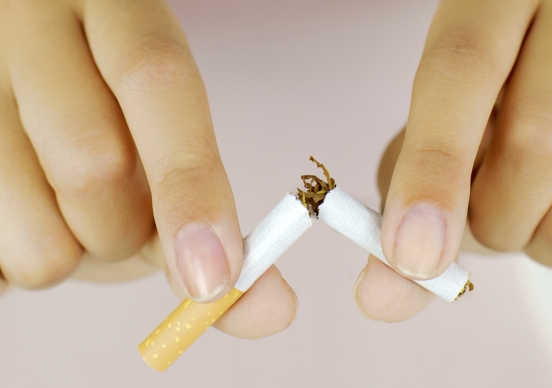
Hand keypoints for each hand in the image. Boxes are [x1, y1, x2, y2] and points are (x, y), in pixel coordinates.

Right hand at [0, 0, 296, 337]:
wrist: (39, 120)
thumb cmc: (117, 144)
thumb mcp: (169, 170)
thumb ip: (221, 237)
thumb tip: (275, 309)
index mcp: (121, 16)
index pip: (157, 80)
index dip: (190, 186)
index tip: (213, 276)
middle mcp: (35, 28)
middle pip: (92, 161)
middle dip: (125, 231)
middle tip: (125, 222)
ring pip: (34, 226)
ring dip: (75, 252)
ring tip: (73, 211)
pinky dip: (32, 257)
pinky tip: (33, 212)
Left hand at [355, 0, 551, 320]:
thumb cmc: (493, 94)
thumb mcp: (442, 115)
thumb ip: (408, 188)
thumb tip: (378, 296)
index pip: (460, 71)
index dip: (432, 170)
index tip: (412, 256)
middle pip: (534, 142)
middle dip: (487, 219)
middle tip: (476, 217)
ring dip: (536, 240)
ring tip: (529, 200)